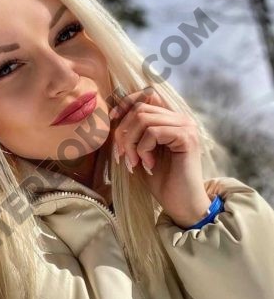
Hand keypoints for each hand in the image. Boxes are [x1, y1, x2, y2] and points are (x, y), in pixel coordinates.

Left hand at [109, 86, 211, 227]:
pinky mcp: (186, 137)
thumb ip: (133, 132)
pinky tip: (148, 165)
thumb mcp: (140, 151)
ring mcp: (185, 126)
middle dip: (123, 132)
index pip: (148, 95)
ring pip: (143, 118)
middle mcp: (180, 118)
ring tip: (134, 162)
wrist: (181, 203)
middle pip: (140, 108)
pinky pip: (153, 132)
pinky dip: (143, 149)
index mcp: (171, 119)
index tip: (113, 119)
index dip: (126, 103)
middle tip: (122, 156)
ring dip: (131, 143)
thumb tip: (113, 114)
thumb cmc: (160, 180)